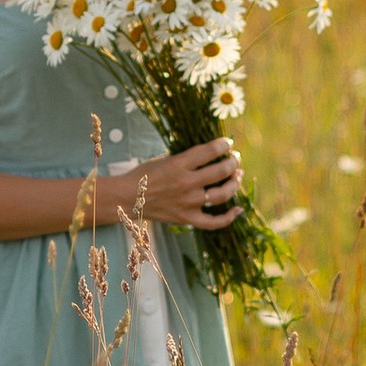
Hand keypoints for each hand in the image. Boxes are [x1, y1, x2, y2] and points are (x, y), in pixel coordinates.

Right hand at [119, 135, 244, 230]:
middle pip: (220, 172)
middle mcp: (186, 183)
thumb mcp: (163, 159)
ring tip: (237, 176)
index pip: (209, 152)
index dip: (223, 145)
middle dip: (232, 163)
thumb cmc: (143, 176)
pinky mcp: (187, 218)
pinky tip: (238, 209)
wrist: (126, 199)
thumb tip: (210, 154)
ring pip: (222, 194)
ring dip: (234, 184)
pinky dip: (229, 217)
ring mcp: (188, 203)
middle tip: (235, 159)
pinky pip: (213, 222)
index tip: (228, 143)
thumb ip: (186, 158)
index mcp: (178, 165)